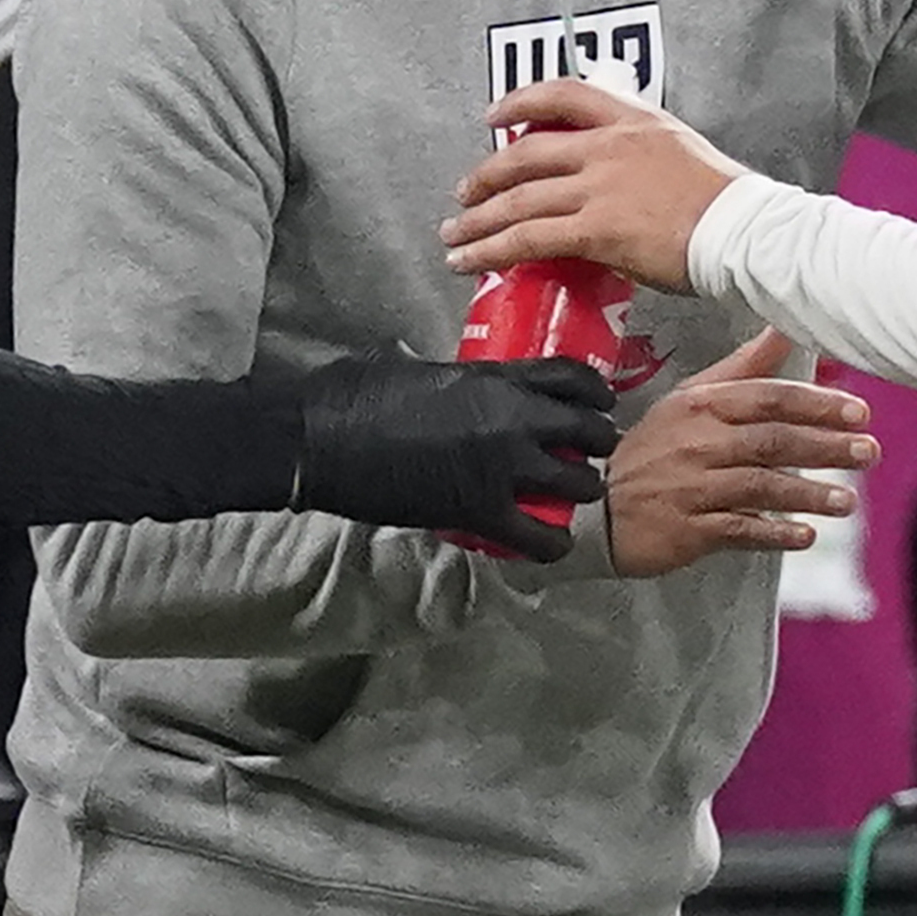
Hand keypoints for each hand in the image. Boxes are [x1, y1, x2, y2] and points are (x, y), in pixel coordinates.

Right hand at [293, 355, 617, 562]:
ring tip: (572, 498)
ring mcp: (501, 465)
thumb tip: (460, 384)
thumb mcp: (420, 370)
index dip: (594, 393)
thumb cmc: (353, 396)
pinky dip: (551, 545)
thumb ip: (458, 378)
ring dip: (580, 492)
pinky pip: (538, 537)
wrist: (317, 438)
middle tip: (591, 455)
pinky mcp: (480, 511)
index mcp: (493, 377)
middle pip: (588, 429)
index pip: (570, 378)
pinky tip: (550, 545)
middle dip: (598, 443)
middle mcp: (511, 417)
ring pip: (576, 483)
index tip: (599, 404)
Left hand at [442, 78, 745, 290]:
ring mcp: (599, 188)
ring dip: (478, 220)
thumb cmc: (730, 205)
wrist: (746, 231)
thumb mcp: (685, 155)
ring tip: (455, 235)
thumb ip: (644, 160)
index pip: (565, 95)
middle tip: (466, 191)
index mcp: (635, 122)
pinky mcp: (595, 230)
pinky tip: (471, 261)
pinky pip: (528, 239)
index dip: (521, 102)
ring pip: (519, 200)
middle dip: (486, 175)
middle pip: (526, 153)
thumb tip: (620, 187)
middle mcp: (609, 148)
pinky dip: (491, 251)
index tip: (495, 116)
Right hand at [603, 328, 878, 576]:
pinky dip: (773, 533)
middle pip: (772, 441)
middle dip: (825, 447)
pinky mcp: (689, 529)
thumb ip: (742, 368)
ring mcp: (693, 488)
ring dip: (808, 495)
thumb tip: (783, 328)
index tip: (858, 411)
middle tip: (867, 451)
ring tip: (847, 501)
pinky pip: (738, 530)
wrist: (594, 504)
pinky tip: (804, 536)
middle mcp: (699, 444)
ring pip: (760, 487)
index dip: (816, 404)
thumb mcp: (690, 398)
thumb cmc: (652, 448)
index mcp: (702, 406)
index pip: (768, 398)